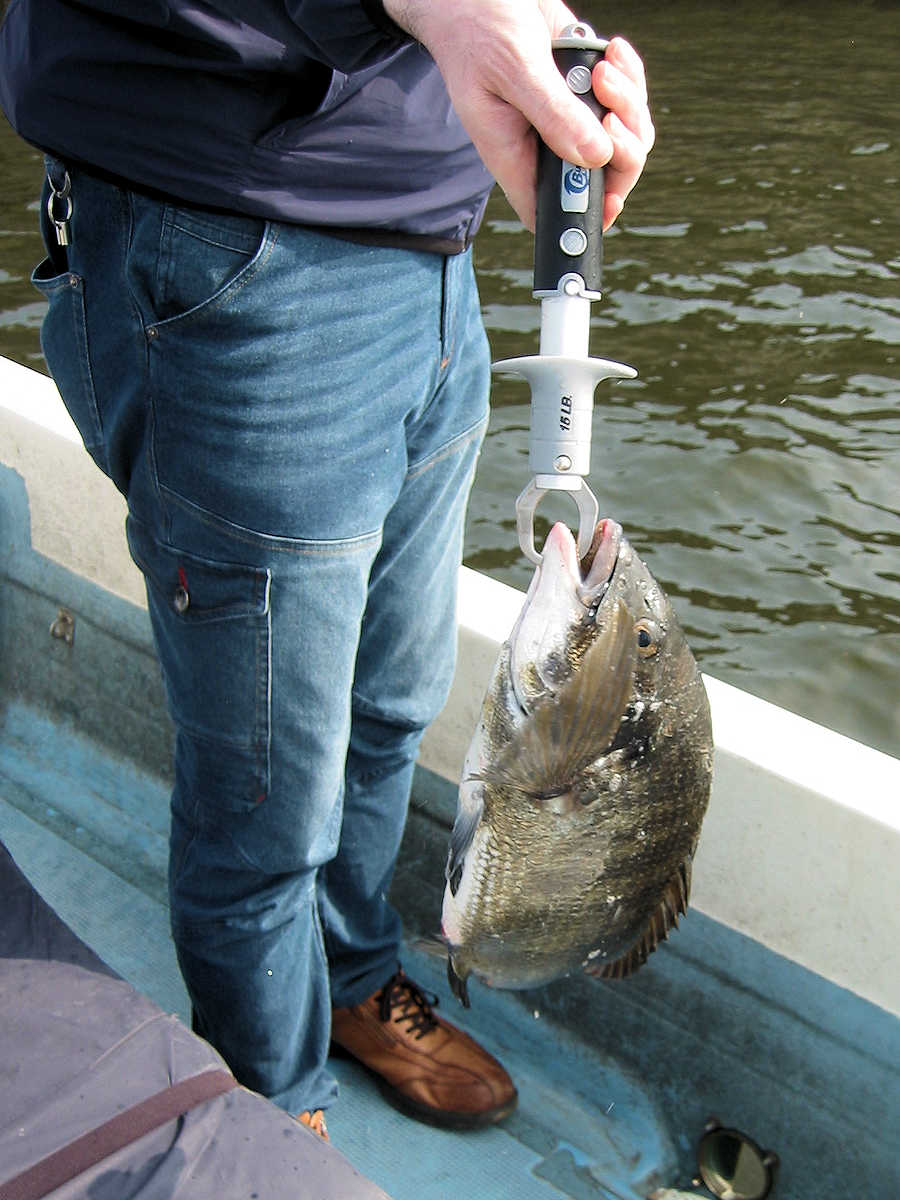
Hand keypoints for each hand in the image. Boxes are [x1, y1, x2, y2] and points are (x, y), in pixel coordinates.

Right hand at [383, 0, 653, 230]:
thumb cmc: (476, 27)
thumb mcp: (513, 68)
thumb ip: (553, 115)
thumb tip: (593, 156)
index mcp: (513, 154)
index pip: (550, 210)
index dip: (584, 216)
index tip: (611, 198)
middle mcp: (543, 144)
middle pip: (601, 177)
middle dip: (623, 149)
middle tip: (612, 113)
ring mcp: (567, 118)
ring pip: (621, 138)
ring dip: (629, 105)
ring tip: (604, 70)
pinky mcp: (584, 91)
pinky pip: (624, 101)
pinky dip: (629, 78)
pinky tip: (611, 53)